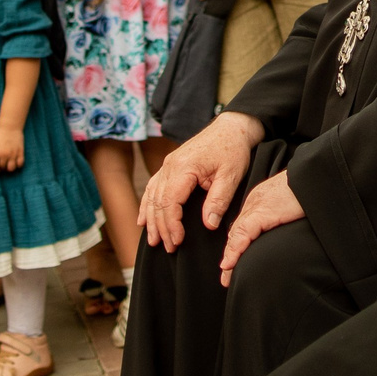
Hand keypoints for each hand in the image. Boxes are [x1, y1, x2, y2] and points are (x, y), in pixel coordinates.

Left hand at [0, 122, 25, 172]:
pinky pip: (20, 163)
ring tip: (10, 164)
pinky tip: (17, 162)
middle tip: (4, 166)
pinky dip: (19, 165)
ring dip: (10, 168)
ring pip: (11, 168)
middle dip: (3, 168)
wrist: (10, 125)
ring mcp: (12, 154)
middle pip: (3, 168)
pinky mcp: (20, 152)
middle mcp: (3, 155)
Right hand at [139, 111, 265, 249]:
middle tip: (168, 248)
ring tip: (153, 240)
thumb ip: (218, 200)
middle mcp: (170, 165)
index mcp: (184, 167)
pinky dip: (147, 204)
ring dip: (152, 219)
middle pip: (159, 202)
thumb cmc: (233, 150)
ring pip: (152, 196)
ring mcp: (168, 165)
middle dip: (162, 227)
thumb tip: (209, 224)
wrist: (231, 128)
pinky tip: (143, 219)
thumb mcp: (231, 176)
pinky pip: (153, 187)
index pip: (170, 201)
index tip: (178, 241)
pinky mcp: (170, 166)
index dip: (172, 224)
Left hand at [219, 169, 303, 282]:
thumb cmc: (311, 189)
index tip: (234, 261)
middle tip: (227, 274)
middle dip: (231, 253)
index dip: (237, 245)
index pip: (243, 225)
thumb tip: (285, 234)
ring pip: (236, 234)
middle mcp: (255, 202)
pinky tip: (229, 264)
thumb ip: (284, 217)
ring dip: (230, 257)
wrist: (315, 175)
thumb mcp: (294, 205)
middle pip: (236, 231)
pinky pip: (243, 233)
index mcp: (261, 200)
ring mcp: (257, 206)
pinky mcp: (263, 212)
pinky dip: (235, 250)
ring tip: (226, 276)